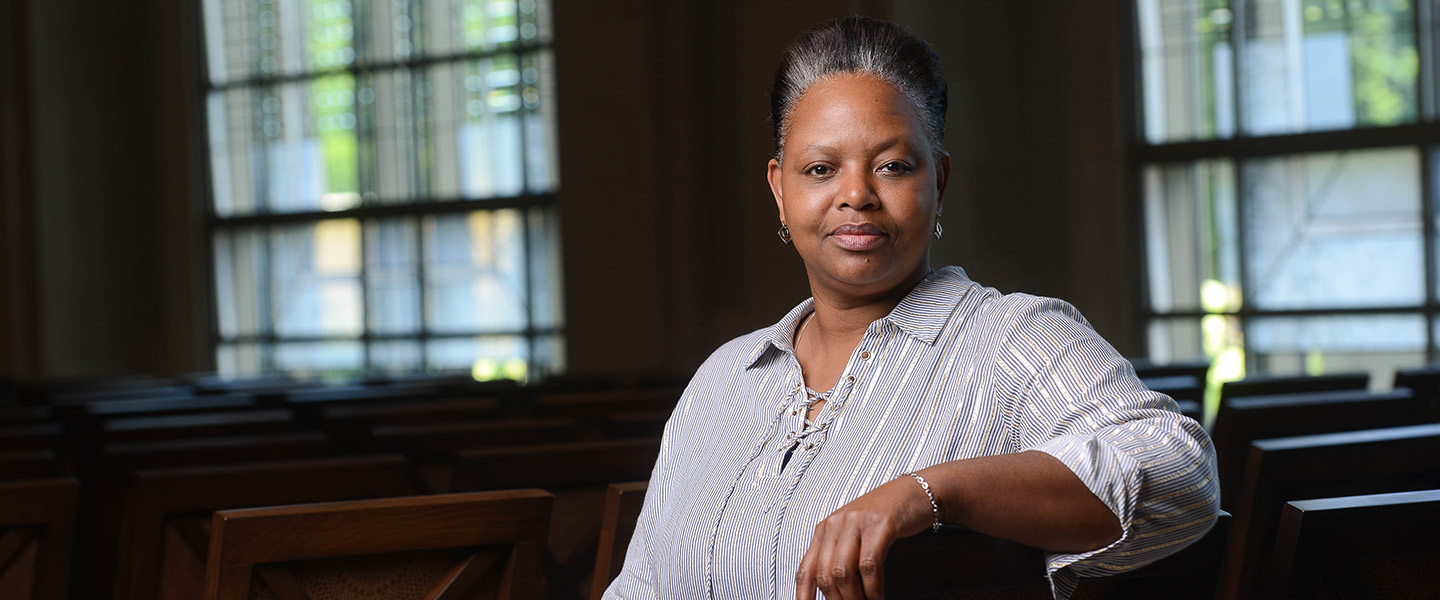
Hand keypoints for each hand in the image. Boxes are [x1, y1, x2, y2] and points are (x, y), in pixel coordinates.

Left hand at [796, 474, 935, 599]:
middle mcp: (836, 523)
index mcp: (825, 529)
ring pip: (844, 573)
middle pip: (825, 575)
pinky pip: (869, 565)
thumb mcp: (854, 533)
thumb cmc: (885, 516)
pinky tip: (878, 598)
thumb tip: (833, 590)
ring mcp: (857, 522)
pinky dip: (873, 589)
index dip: (803, 595)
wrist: (914, 492)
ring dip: (854, 599)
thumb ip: (840, 555)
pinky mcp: (880, 524)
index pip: (806, 569)